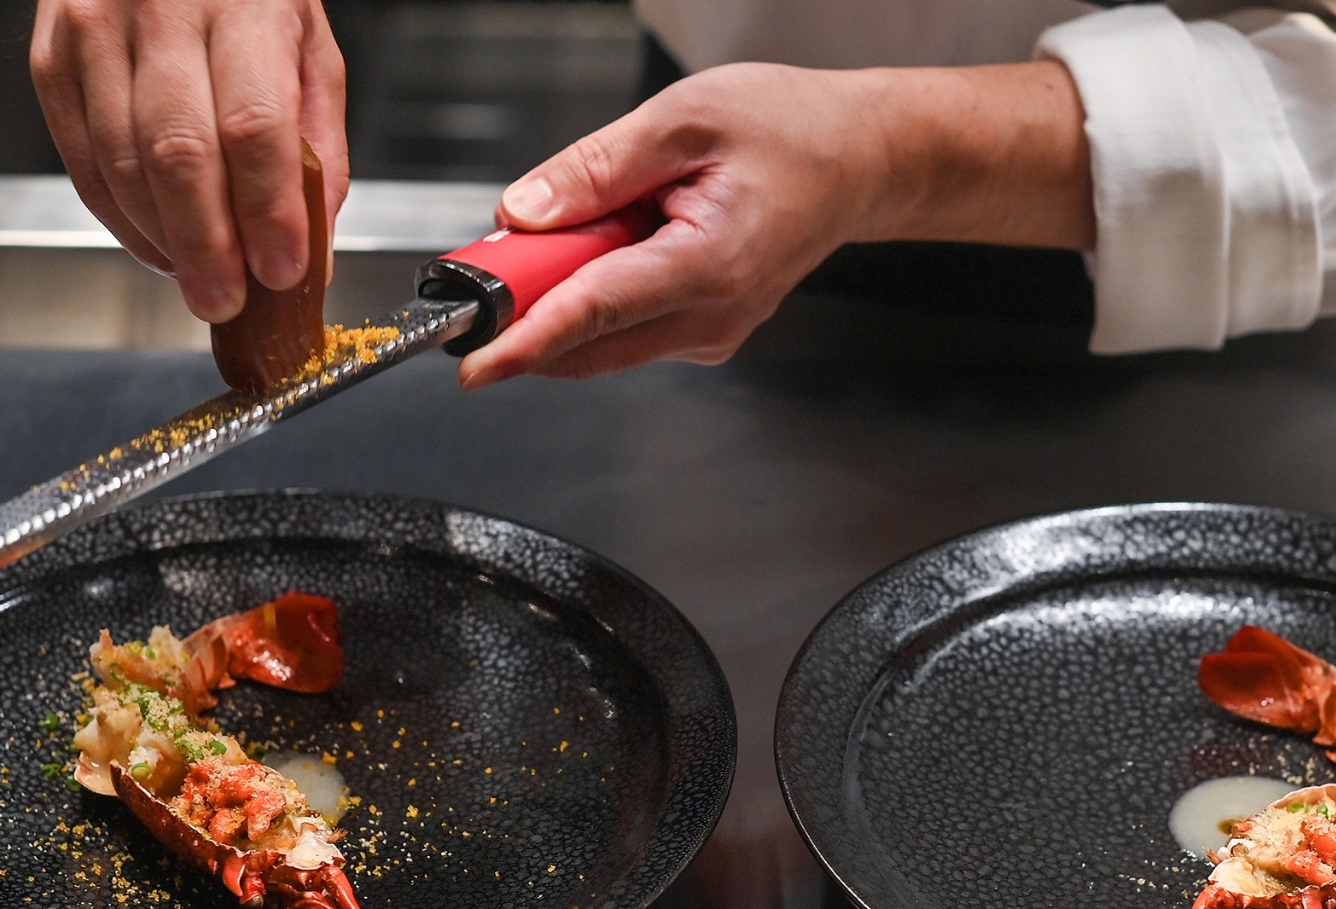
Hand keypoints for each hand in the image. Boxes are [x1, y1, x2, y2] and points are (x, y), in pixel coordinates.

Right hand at [30, 0, 346, 322]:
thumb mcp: (310, 48)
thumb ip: (318, 145)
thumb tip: (312, 244)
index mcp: (244, 7)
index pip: (253, 126)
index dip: (267, 211)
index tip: (281, 271)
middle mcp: (162, 10)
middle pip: (178, 153)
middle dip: (206, 246)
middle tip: (227, 301)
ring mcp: (94, 29)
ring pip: (121, 163)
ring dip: (163, 240)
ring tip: (199, 279)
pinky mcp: (51, 54)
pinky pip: (80, 158)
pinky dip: (120, 217)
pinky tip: (157, 243)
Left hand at [458, 60, 1091, 388]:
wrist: (860, 160)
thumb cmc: (791, 132)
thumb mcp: (684, 118)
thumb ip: (598, 169)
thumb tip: (525, 212)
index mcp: (710, 264)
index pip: (596, 312)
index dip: (527, 338)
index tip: (476, 362)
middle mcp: (712, 316)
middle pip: (588, 340)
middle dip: (527, 308)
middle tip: (496, 256)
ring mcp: (710, 333)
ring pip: (602, 341)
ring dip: (563, 296)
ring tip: (588, 220)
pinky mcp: (704, 332)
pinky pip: (625, 329)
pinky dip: (594, 296)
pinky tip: (615, 241)